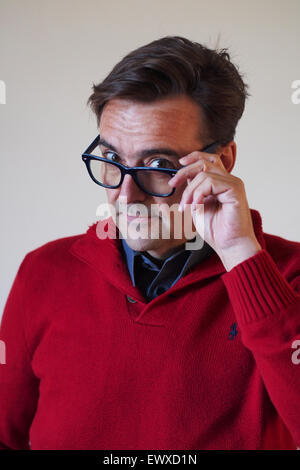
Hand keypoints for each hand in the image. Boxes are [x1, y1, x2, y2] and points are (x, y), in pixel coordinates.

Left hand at [168, 147, 262, 270]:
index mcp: (221, 183)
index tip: (178, 165)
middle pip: (205, 162)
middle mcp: (229, 180)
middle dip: (185, 171)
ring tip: (186, 207)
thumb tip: (181, 177)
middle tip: (172, 184)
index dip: (193, 158)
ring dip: (189, 191)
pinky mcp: (235, 189)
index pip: (208, 160)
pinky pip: (210, 182)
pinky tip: (196, 208)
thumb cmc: (215, 230)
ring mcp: (233, 184)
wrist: (229, 245)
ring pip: (204, 173)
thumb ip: (192, 191)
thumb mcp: (197, 206)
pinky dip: (198, 194)